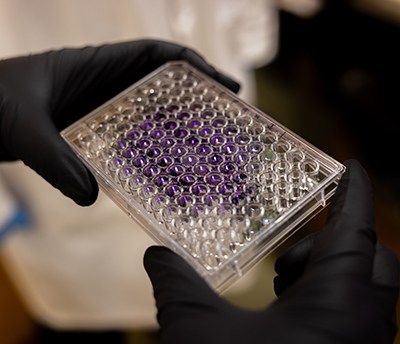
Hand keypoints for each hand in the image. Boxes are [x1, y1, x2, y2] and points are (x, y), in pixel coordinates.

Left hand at [0, 40, 239, 205]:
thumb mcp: (22, 124)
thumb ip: (53, 157)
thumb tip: (90, 194)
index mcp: (100, 66)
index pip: (158, 57)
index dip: (196, 68)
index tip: (226, 86)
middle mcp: (110, 90)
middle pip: (166, 96)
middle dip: (200, 115)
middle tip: (230, 139)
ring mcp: (107, 115)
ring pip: (155, 127)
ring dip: (182, 147)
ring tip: (210, 171)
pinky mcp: (99, 138)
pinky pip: (134, 150)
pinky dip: (154, 166)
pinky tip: (169, 188)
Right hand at [144, 160, 398, 343]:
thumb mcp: (197, 331)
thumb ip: (177, 284)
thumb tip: (155, 255)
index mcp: (338, 309)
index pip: (356, 230)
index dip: (353, 192)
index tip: (349, 165)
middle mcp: (363, 329)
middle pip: (373, 260)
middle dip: (337, 240)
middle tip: (294, 245)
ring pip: (368, 292)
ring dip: (330, 273)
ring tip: (286, 280)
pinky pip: (358, 318)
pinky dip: (329, 300)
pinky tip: (290, 311)